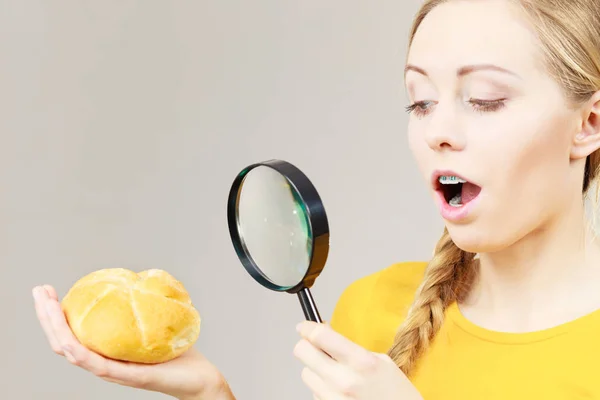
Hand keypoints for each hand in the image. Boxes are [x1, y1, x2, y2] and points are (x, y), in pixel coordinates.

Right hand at [32, 285, 234, 399]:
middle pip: (63, 340)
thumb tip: (137, 277)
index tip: (48, 291)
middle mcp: (103, 362)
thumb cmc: (179, 352)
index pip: (72, 332)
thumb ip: (143, 305)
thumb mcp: (156, 323)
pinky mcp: (126, 377)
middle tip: (39, 290)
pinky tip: (67, 340)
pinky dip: (77, 352)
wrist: (199, 377)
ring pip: (72, 351)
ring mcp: (112, 372)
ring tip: (46, 304)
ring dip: (54, 327)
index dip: (55, 313)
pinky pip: (96, 365)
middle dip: (46, 315)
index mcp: (107, 350)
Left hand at [294, 321, 422, 399]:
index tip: (305, 326)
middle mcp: (343, 380)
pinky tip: (338, 389)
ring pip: (305, 373)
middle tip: (315, 346)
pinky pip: (313, 392)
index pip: (320, 336)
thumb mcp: (381, 361)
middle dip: (307, 346)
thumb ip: (350, 348)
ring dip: (315, 369)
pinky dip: (321, 387)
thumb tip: (324, 333)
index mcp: (361, 362)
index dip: (307, 327)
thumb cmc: (396, 393)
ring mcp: (333, 398)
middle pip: (302, 352)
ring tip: (333, 373)